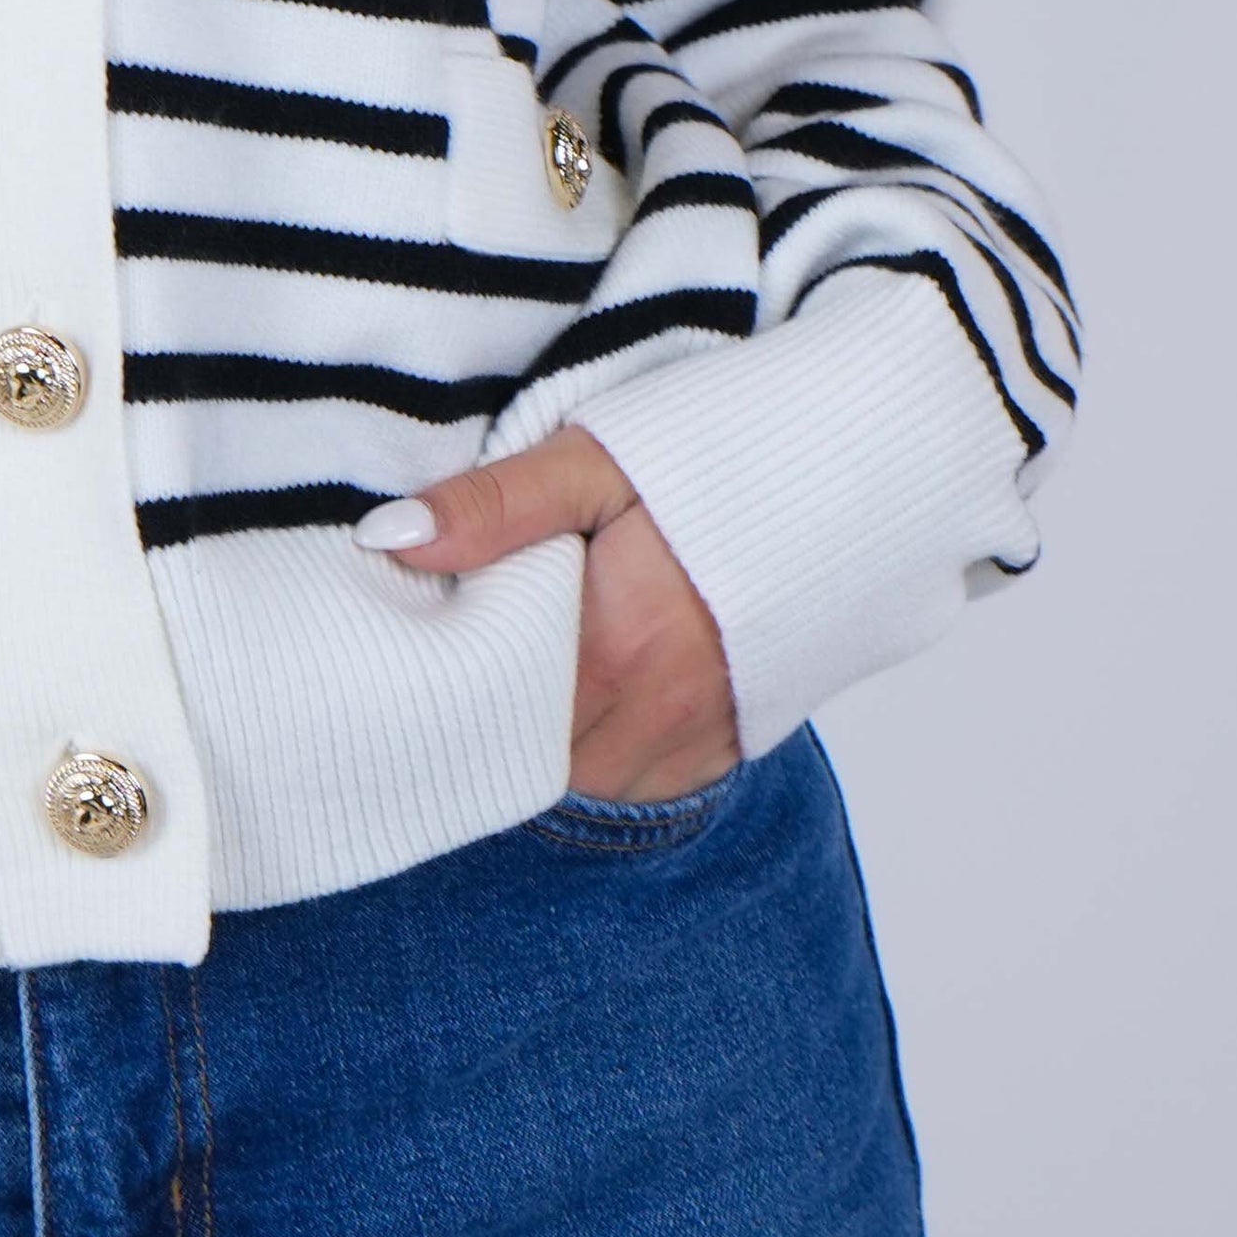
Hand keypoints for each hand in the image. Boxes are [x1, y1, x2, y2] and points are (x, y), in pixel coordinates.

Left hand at [363, 425, 742, 802]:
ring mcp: (701, 738)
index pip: (493, 713)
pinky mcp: (733, 745)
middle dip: (501, 718)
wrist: (850, 471)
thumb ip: (495, 506)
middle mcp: (658, 712)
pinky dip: (612, 750)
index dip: (456, 685)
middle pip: (536, 757)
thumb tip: (387, 540)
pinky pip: (646, 781)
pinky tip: (605, 689)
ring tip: (547, 665)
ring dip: (556, 738)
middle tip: (483, 656)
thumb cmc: (717, 454)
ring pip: (587, 779)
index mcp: (613, 645)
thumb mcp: (595, 460)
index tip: (437, 650)